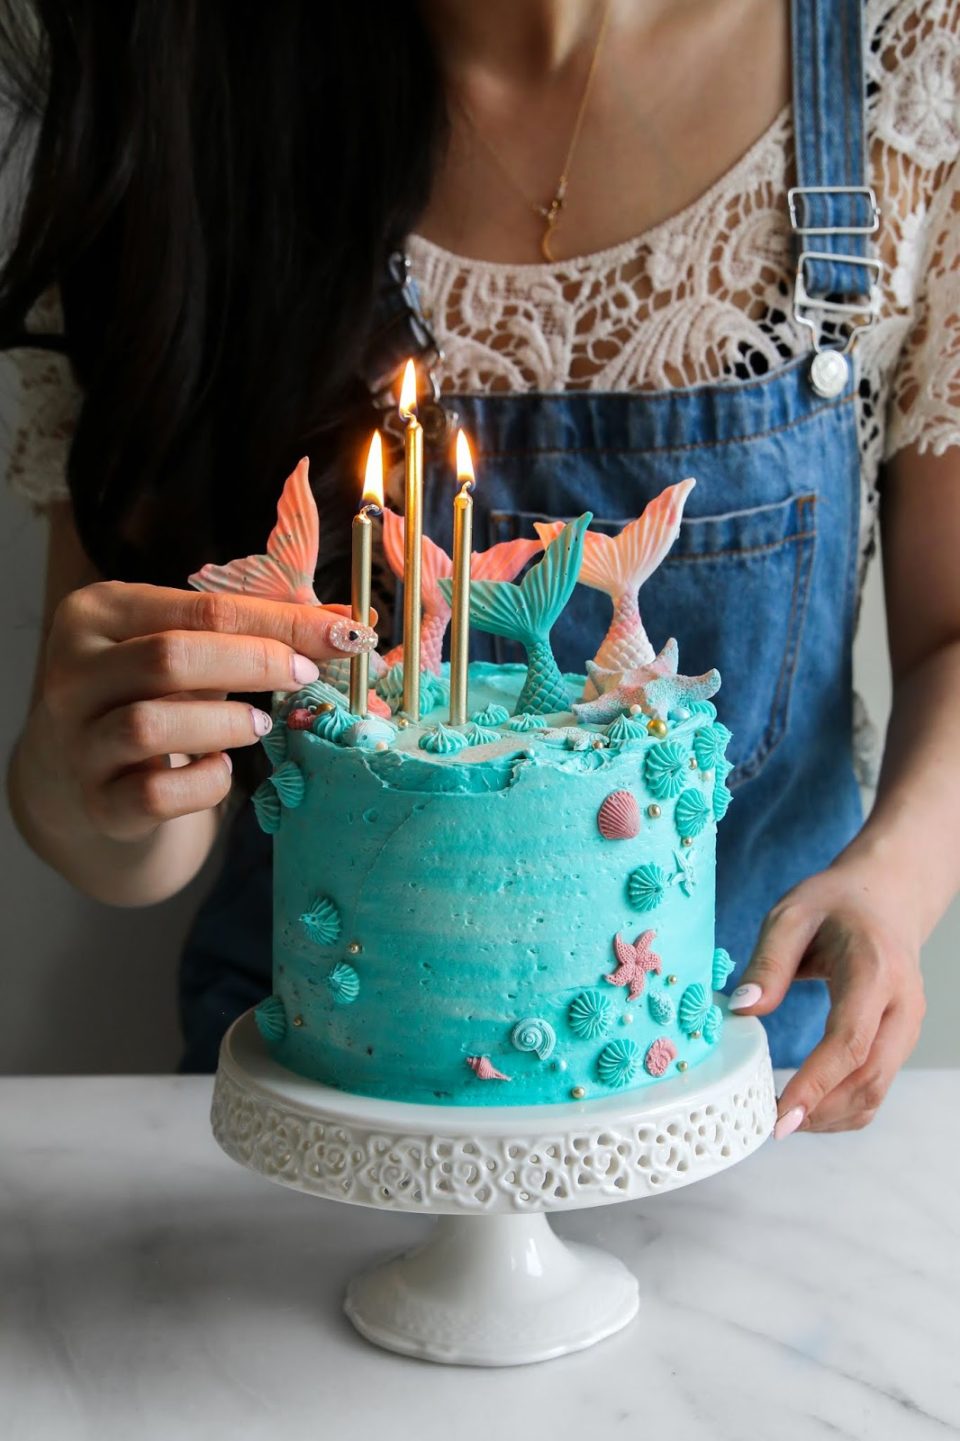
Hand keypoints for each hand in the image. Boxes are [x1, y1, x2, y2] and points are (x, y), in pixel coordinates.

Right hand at [36, 581, 376, 843]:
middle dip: (256, 664)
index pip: (203, 608)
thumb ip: (259, 629)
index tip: (342, 634)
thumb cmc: (156, 694)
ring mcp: (79, 741)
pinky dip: (206, 782)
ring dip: (226, 724)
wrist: (92, 774)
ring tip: (259, 724)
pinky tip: (221, 768)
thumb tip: (350, 621)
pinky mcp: (98, 803)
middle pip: (170, 657)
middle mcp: (73, 673)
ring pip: (152, 725)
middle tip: (306, 677)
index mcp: (98, 614)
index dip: (281, 622)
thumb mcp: (193, 648)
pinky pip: (157, 793)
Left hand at [728, 859, 925, 1136]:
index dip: (815, 1084)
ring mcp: (908, 1025)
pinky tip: (810, 1108)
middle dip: (822, 1110)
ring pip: (878, 1089)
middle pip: (870, 1076)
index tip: (781, 1115)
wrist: (886, 895)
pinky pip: (879, 1084)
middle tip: (773, 1127)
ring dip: (833, 1115)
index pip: (849, 1041)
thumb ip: (768, 962)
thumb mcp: (791, 915)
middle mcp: (902, 1004)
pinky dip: (846, 1107)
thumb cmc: (834, 903)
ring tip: (785, 1120)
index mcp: (875, 970)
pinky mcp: (902, 1038)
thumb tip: (743, 1012)